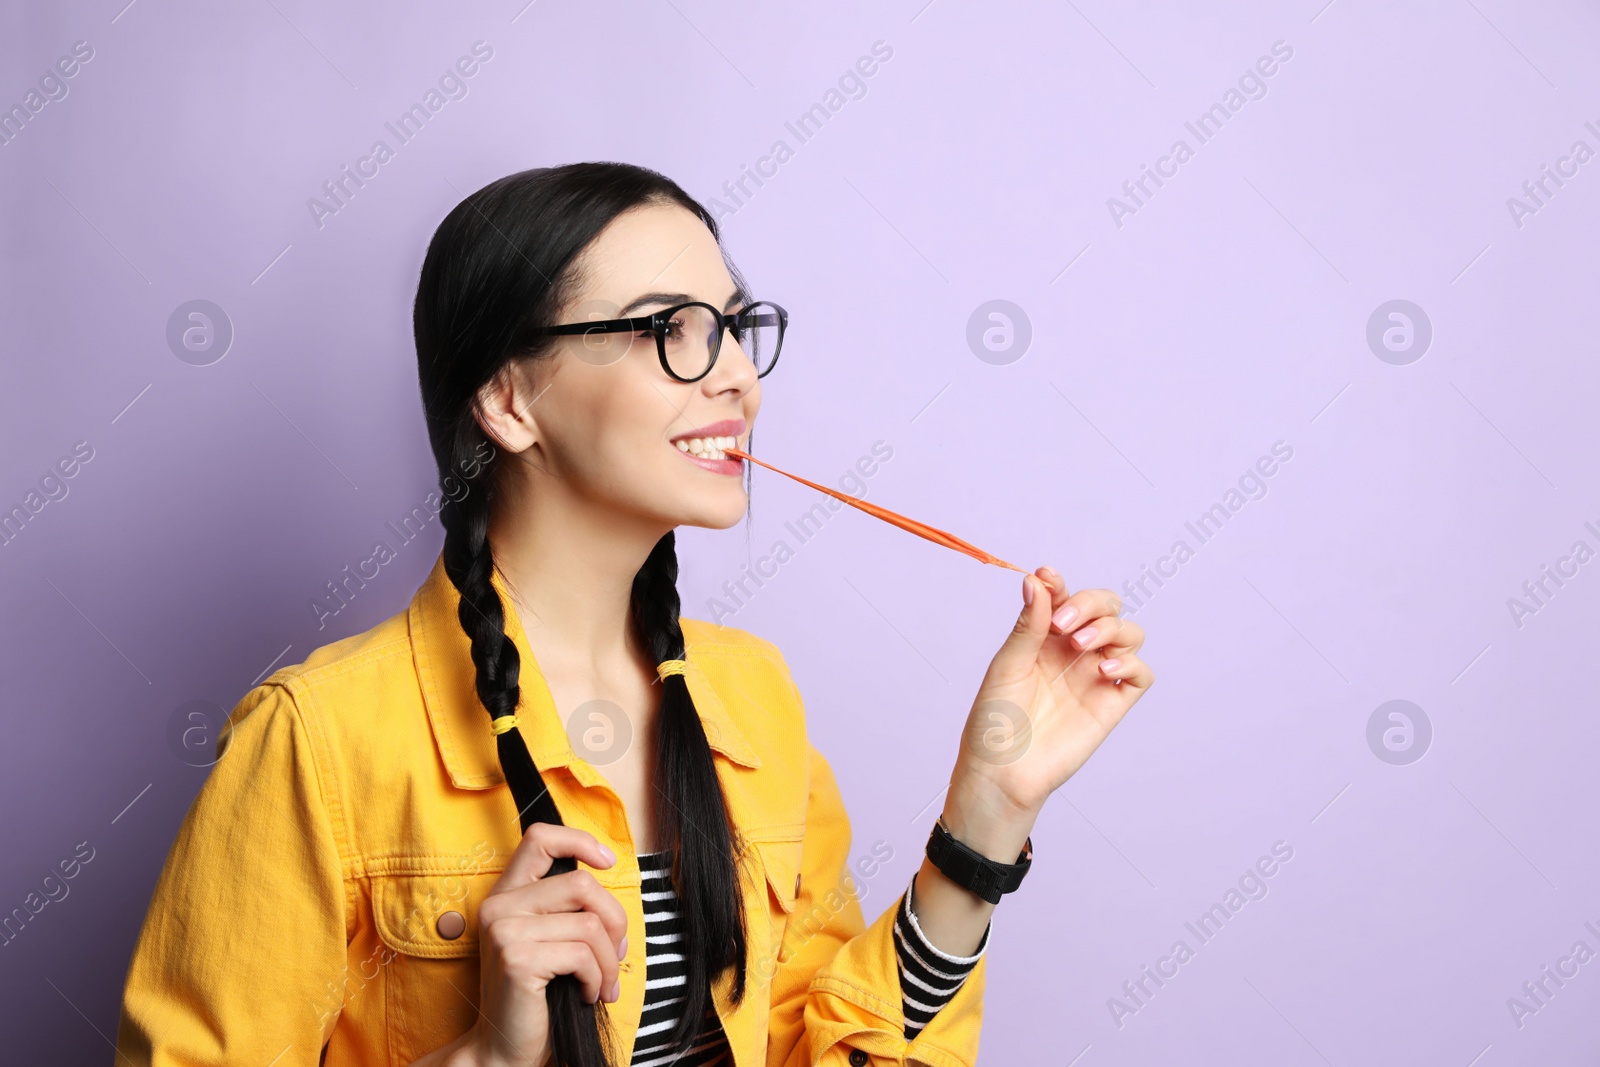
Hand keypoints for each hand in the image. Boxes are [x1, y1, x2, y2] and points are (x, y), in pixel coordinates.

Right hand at [458, 825, 626, 1066]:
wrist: (505, 1049)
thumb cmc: (538, 996)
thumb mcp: (551, 941)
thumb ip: (568, 908)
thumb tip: (610, 880)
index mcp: (507, 895)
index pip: (539, 838)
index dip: (579, 840)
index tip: (607, 862)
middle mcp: (500, 907)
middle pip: (582, 884)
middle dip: (615, 921)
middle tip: (617, 955)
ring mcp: (505, 931)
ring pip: (589, 924)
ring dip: (610, 960)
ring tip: (604, 983)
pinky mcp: (517, 959)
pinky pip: (583, 954)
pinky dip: (597, 978)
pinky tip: (589, 995)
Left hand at [951, 567, 1153, 823]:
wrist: (1002, 772)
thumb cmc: (995, 721)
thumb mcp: (1007, 666)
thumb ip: (1028, 625)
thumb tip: (1037, 579)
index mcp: (1044, 637)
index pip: (1064, 597)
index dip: (1060, 583)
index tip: (1047, 578)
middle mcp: (1074, 652)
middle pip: (1106, 607)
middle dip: (1091, 603)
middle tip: (1063, 623)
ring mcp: (1095, 676)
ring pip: (1129, 634)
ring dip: (1111, 628)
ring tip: (1080, 646)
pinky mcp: (1111, 704)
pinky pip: (1141, 675)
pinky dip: (1131, 664)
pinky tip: (1103, 670)